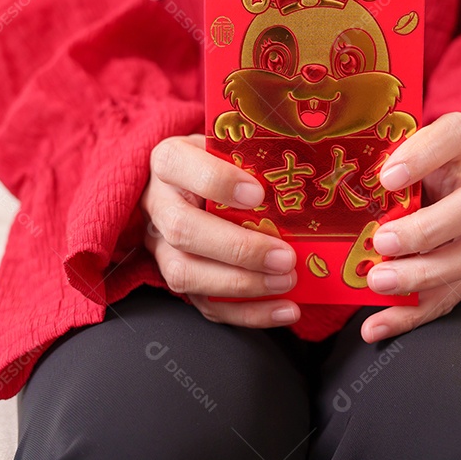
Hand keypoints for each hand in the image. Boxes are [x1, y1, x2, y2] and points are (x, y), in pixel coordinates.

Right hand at [141, 134, 300, 327]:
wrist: (196, 184)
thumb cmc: (222, 162)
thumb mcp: (232, 146)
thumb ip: (253, 156)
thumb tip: (302, 173)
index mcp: (169, 161)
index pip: (178, 165)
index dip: (217, 181)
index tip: (257, 193)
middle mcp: (158, 204)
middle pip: (183, 230)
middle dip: (237, 248)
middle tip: (284, 256)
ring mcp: (161, 245)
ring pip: (185, 273)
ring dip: (241, 284)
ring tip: (286, 281)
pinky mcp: (178, 278)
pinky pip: (205, 304)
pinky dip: (249, 313)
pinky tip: (284, 309)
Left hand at [362, 112, 460, 342]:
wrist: (427, 204)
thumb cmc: (396, 180)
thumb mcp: (388, 164)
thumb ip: (367, 166)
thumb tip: (313, 170)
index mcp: (453, 152)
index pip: (458, 133)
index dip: (427, 152)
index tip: (387, 177)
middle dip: (428, 227)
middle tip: (382, 241)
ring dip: (423, 273)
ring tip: (377, 283)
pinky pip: (448, 298)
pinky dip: (409, 315)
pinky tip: (375, 325)